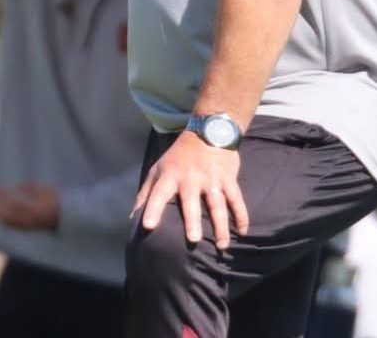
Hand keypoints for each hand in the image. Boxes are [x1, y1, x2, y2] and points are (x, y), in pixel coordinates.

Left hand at [0, 182, 59, 230]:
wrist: (63, 217)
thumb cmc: (55, 200)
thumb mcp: (46, 189)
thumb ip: (31, 188)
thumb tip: (17, 187)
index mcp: (36, 210)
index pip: (15, 205)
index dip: (5, 197)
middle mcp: (30, 221)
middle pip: (7, 215)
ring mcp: (26, 226)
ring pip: (6, 221)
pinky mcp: (24, 229)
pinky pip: (9, 224)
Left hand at [133, 130, 248, 249]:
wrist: (208, 131)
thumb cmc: (179, 157)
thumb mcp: (158, 169)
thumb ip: (146, 193)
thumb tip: (133, 218)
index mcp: (170, 176)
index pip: (158, 194)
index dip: (152, 209)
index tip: (147, 226)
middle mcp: (191, 178)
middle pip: (191, 202)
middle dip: (192, 220)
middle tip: (193, 240)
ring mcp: (212, 179)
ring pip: (217, 205)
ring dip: (221, 226)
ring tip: (221, 246)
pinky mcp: (228, 178)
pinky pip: (236, 199)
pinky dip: (241, 215)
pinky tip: (243, 231)